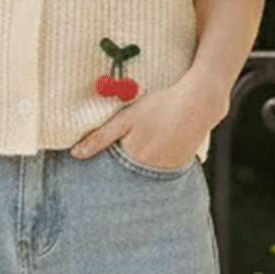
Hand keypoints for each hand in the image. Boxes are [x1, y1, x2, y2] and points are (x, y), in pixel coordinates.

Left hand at [69, 72, 228, 170]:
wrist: (199, 103)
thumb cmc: (160, 106)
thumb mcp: (126, 118)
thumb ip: (100, 137)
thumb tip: (75, 155)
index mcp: (133, 159)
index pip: (113, 167)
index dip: (109, 159)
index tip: (104, 155)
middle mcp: (150, 169)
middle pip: (130, 170)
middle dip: (125, 162)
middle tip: (132, 141)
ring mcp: (167, 168)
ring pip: (147, 170)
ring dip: (142, 162)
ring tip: (148, 141)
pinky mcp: (180, 164)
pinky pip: (163, 167)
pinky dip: (158, 160)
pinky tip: (160, 144)